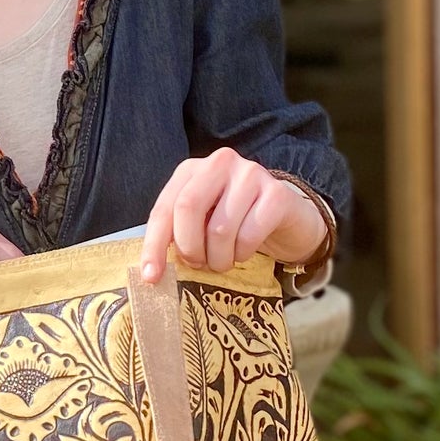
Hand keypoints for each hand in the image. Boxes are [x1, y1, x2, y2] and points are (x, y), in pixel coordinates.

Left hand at [139, 147, 326, 283]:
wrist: (288, 221)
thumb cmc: (235, 223)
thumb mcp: (201, 223)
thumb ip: (177, 233)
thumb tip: (151, 271)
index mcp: (191, 170)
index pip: (164, 208)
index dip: (154, 244)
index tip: (151, 276)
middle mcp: (219, 163)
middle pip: (188, 208)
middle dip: (188, 247)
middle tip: (197, 264)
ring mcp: (251, 174)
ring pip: (220, 227)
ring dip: (218, 257)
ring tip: (222, 262)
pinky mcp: (277, 193)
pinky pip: (250, 234)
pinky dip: (242, 253)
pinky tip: (244, 252)